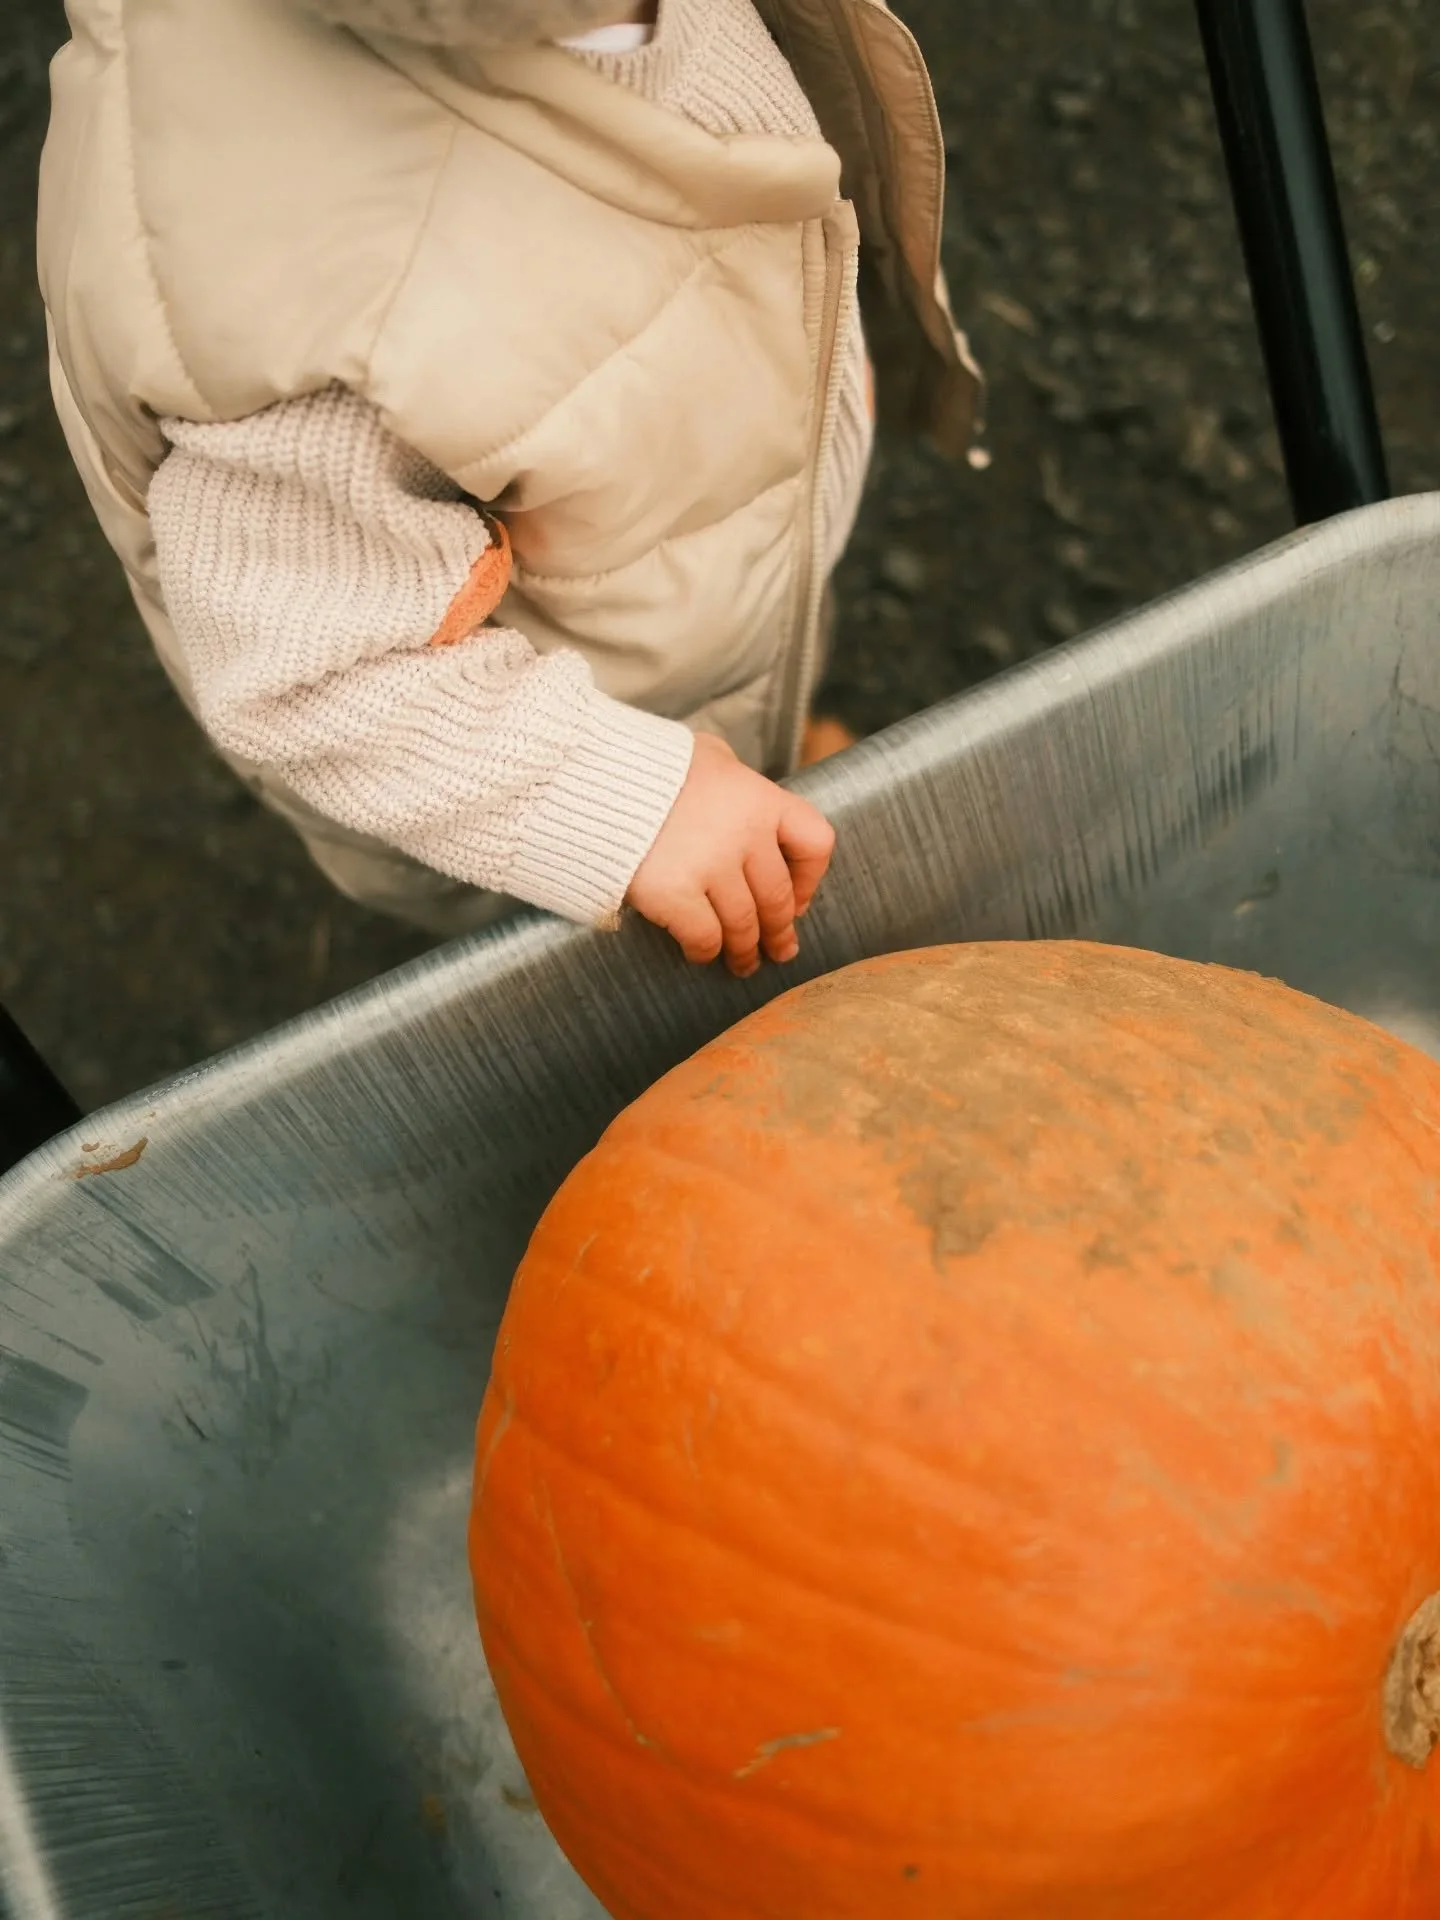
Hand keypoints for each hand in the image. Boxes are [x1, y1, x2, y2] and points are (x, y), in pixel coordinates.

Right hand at [627, 734, 835, 977]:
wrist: (592, 777)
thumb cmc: (649, 764)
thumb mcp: (706, 755)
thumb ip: (733, 779)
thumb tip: (743, 798)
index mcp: (760, 798)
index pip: (815, 843)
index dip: (809, 879)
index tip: (797, 899)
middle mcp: (745, 835)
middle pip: (777, 897)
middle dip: (779, 930)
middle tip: (777, 949)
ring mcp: (711, 867)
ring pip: (744, 925)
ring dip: (745, 951)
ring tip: (742, 963)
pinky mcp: (674, 894)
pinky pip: (704, 937)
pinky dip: (705, 951)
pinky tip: (700, 954)